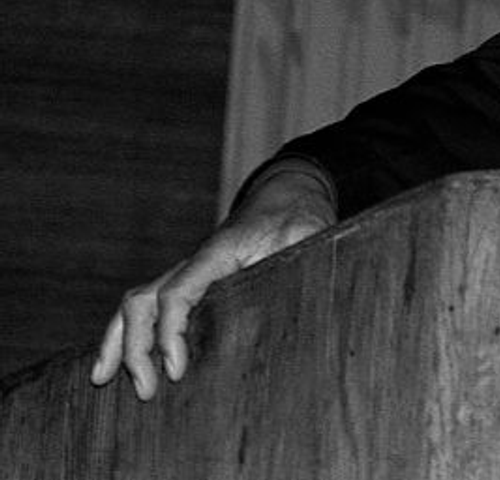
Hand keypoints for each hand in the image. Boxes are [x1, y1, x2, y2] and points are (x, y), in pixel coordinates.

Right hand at [91, 159, 336, 399]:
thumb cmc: (298, 219)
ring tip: (103, 380)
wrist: (287, 197)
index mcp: (219, 253)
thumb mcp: (307, 237)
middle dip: (135, 347)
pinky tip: (119, 361)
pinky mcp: (193, 282)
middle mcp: (194, 262)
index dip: (169, 334)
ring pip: (138, 302)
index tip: (176, 371)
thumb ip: (299, 263)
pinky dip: (128, 331)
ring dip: (119, 341)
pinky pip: (150, 305)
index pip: (177, 293)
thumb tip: (296, 304)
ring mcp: (189, 271)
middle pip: (144, 300)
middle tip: (146, 391)